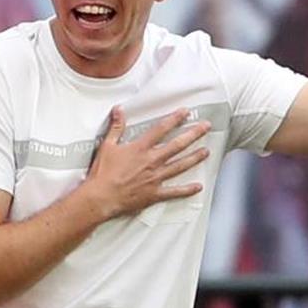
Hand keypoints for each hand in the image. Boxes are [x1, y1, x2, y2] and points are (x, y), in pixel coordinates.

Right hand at [84, 106, 210, 218]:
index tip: (186, 112)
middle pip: (177, 145)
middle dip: (193, 134)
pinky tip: (198, 186)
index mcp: (140, 148)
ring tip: (206, 152)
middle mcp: (152, 161)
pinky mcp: (155, 193)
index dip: (175, 119)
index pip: (161, 129)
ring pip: (180, 165)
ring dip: (195, 157)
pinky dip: (187, 190)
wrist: (101, 197)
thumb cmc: (102, 173)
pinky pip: (174, 191)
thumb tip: (119, 110)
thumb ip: (116, 127)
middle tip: (206, 127)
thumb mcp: (107, 146)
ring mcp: (155, 177)